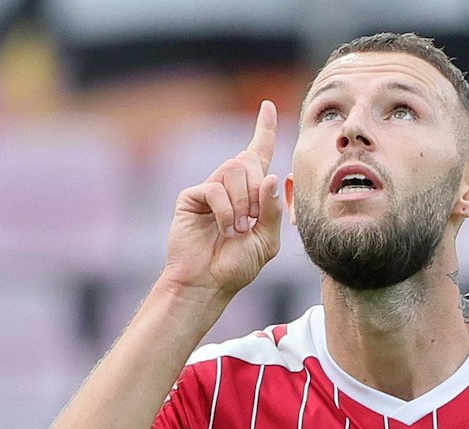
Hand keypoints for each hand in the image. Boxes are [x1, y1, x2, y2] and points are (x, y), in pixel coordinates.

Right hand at [164, 101, 283, 296]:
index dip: (264, 129)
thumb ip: (273, 211)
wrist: (207, 283)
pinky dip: (227, 210)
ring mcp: (210, 189)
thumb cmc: (237, 265)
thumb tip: (275, 175)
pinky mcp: (193, 196)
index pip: (259, 153)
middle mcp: (230, 185)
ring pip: (234, 168)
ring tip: (238, 228)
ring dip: (243, 201)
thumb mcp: (266, 241)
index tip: (267, 106)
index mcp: (251, 193)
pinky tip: (225, 229)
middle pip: (250, 160)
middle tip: (251, 221)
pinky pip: (216, 188)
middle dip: (258, 190)